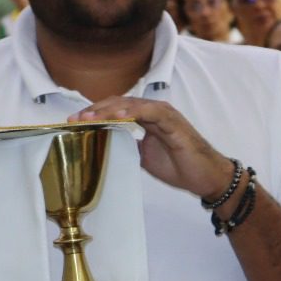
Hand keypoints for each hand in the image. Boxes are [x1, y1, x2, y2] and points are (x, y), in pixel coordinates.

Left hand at [72, 98, 234, 197]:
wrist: (206, 177)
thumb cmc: (180, 166)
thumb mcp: (145, 157)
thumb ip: (129, 146)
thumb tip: (106, 146)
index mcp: (147, 118)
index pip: (116, 109)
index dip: (95, 113)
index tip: (74, 122)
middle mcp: (154, 111)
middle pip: (119, 103)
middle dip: (95, 110)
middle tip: (74, 119)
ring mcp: (164, 114)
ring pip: (131, 104)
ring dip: (108, 110)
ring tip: (89, 117)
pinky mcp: (173, 122)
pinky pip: (150, 112)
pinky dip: (133, 112)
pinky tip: (117, 117)